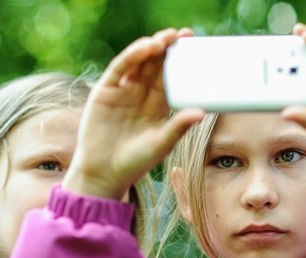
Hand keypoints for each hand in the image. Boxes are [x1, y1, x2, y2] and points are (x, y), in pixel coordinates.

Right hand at [64, 28, 204, 198]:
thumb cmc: (135, 162)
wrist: (104, 174)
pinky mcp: (105, 91)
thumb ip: (178, 127)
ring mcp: (122, 90)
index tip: (195, 46)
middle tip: (183, 35)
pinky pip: (119, 68)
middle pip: (156, 64)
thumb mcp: (162, 144)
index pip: (171, 76)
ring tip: (165, 40)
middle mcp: (141, 93)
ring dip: (151, 47)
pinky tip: (144, 49)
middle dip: (169, 48)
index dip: (182, 60)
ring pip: (138, 61)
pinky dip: (132, 56)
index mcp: (158, 104)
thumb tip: (201, 112)